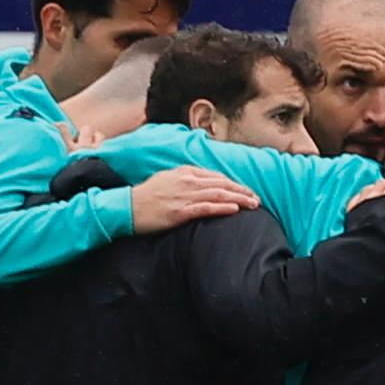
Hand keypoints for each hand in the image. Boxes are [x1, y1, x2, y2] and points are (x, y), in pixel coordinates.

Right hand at [125, 165, 255, 233]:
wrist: (127, 207)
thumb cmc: (148, 196)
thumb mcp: (168, 179)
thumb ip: (187, 180)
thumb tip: (205, 184)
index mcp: (185, 172)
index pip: (217, 177)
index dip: (235, 184)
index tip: (247, 191)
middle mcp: (187, 181)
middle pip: (222, 185)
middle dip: (242, 191)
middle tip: (258, 199)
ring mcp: (184, 196)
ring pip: (218, 195)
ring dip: (239, 199)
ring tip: (254, 205)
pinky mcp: (179, 211)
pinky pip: (205, 208)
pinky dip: (222, 208)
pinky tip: (235, 210)